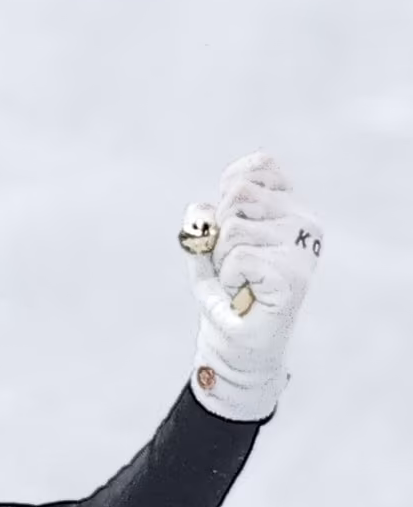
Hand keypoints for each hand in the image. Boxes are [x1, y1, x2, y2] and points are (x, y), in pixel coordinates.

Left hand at [183, 152, 322, 421]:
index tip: (227, 221)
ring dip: (221, 260)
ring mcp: (304, 248)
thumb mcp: (207, 248)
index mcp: (290, 208)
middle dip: (219, 231)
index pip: (261, 167)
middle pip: (239, 194)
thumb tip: (199, 207)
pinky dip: (228, 277)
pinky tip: (244, 293)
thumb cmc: (226, 290)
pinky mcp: (294, 275)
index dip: (230, 186)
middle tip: (232, 263)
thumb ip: (203, 222)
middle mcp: (305, 222)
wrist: (236, 340)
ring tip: (238, 280)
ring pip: (233, 230)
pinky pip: (238, 257)